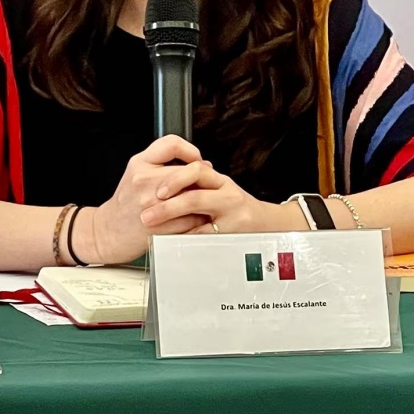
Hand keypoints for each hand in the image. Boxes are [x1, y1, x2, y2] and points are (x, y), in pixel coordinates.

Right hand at [90, 135, 211, 263]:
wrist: (110, 231)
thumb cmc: (126, 203)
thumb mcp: (137, 172)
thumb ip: (164, 163)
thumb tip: (203, 163)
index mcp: (140, 164)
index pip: (172, 144)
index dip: (191, 151)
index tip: (196, 160)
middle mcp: (144, 181)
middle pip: (188, 171)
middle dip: (202, 179)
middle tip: (205, 185)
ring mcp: (151, 204)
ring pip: (193, 195)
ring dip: (204, 199)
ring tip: (203, 201)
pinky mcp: (159, 225)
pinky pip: (191, 218)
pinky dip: (199, 218)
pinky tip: (195, 217)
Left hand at [138, 162, 304, 233]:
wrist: (267, 225)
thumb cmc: (236, 209)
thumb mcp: (218, 190)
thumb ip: (196, 184)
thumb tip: (161, 187)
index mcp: (220, 181)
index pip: (196, 171)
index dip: (174, 180)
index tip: (157, 191)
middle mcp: (228, 195)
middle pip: (194, 196)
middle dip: (167, 207)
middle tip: (147, 216)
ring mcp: (232, 216)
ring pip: (199, 220)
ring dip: (174, 224)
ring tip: (155, 228)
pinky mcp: (233, 234)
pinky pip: (204, 238)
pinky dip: (186, 240)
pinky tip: (172, 242)